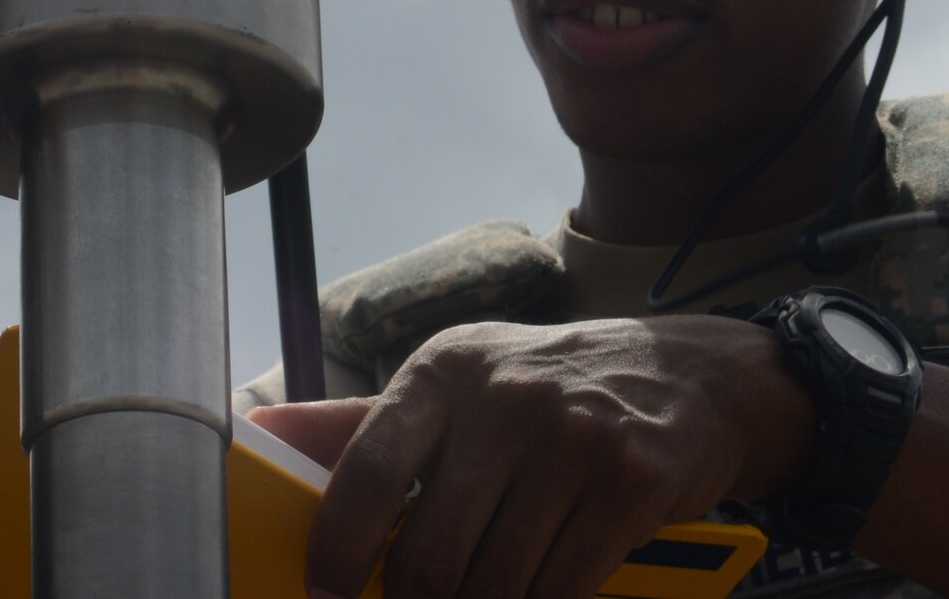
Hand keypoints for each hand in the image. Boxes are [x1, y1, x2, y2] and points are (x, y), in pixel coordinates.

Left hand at [250, 317, 813, 598]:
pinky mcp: (628, 487)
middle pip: (427, 556)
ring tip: (487, 590)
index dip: (336, 548)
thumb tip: (258, 432)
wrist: (690, 377)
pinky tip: (541, 592)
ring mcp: (569, 441)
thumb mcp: (457, 385)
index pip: (365, 469)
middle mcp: (502, 399)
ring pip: (492, 586)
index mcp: (444, 371)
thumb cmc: (548, 390)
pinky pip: (559, 591)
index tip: (326, 590)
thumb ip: (360, 423)